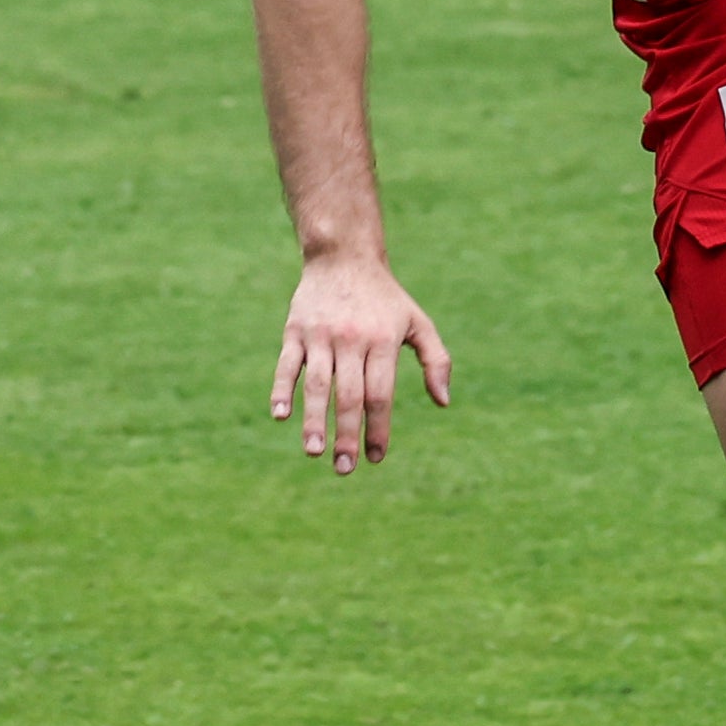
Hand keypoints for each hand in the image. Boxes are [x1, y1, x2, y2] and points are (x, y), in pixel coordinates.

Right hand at [272, 247, 451, 473]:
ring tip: (314, 452)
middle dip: (348, 434)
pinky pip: (286, 365)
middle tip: (345, 469)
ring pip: (316, 385)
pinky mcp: (295, 331)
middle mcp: (353, 340)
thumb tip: (444, 402)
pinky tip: (281, 416)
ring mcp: (321, 336)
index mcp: (383, 342)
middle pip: (350, 395)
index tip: (376, 458)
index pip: (381, 393)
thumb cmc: (386, 298)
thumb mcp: (419, 323)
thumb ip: (436, 360)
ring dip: (314, 420)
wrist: (344, 257)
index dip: (379, 428)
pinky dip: (281, 390)